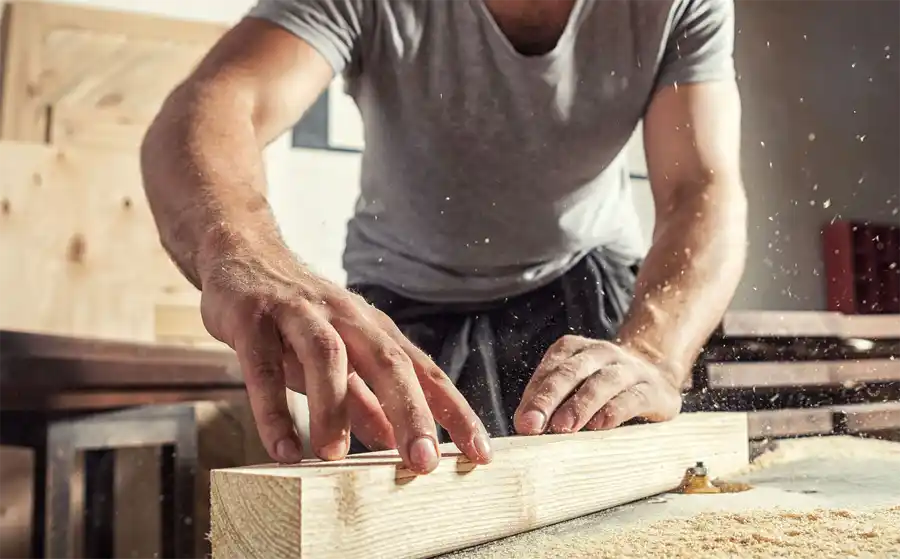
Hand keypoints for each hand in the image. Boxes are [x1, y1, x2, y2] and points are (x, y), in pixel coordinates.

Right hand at [199, 252, 492, 473]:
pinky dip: (272, 409)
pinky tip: (282, 447)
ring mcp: (300, 314)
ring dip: (333, 408)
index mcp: (374, 330)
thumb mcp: (339, 358)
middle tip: (423, 463)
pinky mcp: (254, 318)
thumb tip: (392, 442)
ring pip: (328, 357)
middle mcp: (346, 318)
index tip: (481, 454)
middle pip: (388, 362)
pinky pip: (263, 365)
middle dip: (410, 412)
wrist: (243, 255)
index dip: (455, 412)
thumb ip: (364, 399)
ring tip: (335, 457)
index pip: (425, 372)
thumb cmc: (299, 317)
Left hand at [513, 335, 681, 434]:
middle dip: (548, 399)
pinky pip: (632, 398)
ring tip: (562, 427)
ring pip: (601, 383)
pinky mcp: (653, 390)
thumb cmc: (602, 388)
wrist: (656, 374)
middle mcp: (601, 353)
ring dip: (579, 405)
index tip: (522, 422)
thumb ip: (550, 402)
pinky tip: (599, 426)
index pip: (550, 368)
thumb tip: (524, 426)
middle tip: (532, 425)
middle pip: (571, 372)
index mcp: (575, 349)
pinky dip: (613, 411)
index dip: (534, 396)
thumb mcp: (575, 386)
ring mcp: (629, 369)